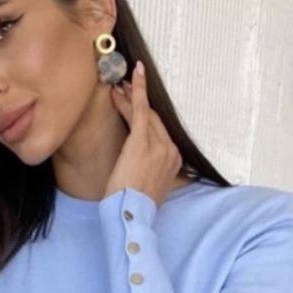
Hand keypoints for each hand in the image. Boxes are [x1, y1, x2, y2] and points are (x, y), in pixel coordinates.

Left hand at [105, 60, 182, 207]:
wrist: (131, 215)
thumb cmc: (135, 206)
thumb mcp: (151, 189)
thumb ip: (154, 175)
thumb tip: (146, 171)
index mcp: (174, 162)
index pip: (159, 132)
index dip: (146, 116)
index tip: (135, 104)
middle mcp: (171, 151)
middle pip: (153, 120)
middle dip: (138, 101)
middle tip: (124, 85)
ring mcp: (159, 146)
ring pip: (144, 114)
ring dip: (131, 96)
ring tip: (118, 84)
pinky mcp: (143, 142)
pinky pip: (140, 110)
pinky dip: (137, 91)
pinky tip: (132, 76)